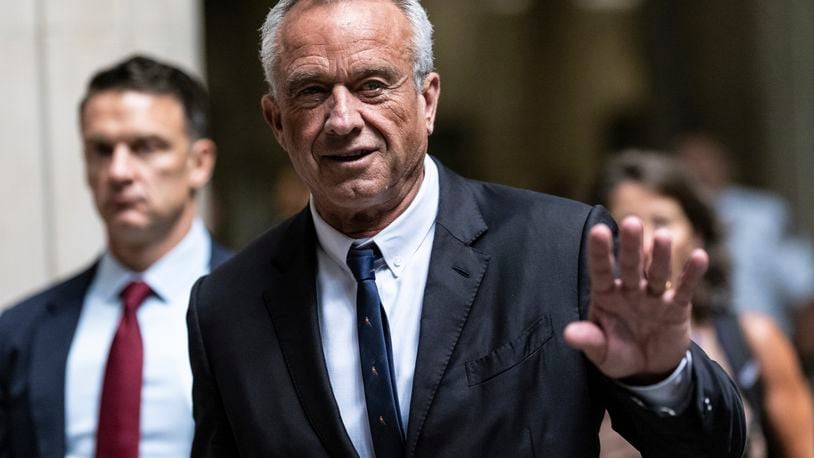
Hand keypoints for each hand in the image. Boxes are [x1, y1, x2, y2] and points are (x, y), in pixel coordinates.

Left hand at [564, 216, 707, 382]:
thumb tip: (568, 334)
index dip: (600, 252)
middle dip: (631, 245)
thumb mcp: (601, 352)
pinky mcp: (676, 307)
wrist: (648, 369)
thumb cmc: (618, 353)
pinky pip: (684, 289)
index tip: (598, 231)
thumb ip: (588, 340)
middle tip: (631, 222)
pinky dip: (691, 274)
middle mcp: (630, 290)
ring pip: (656, 272)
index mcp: (606, 295)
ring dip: (660, 255)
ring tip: (662, 236)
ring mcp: (654, 296)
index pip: (601, 271)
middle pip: (630, 265)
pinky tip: (699, 257)